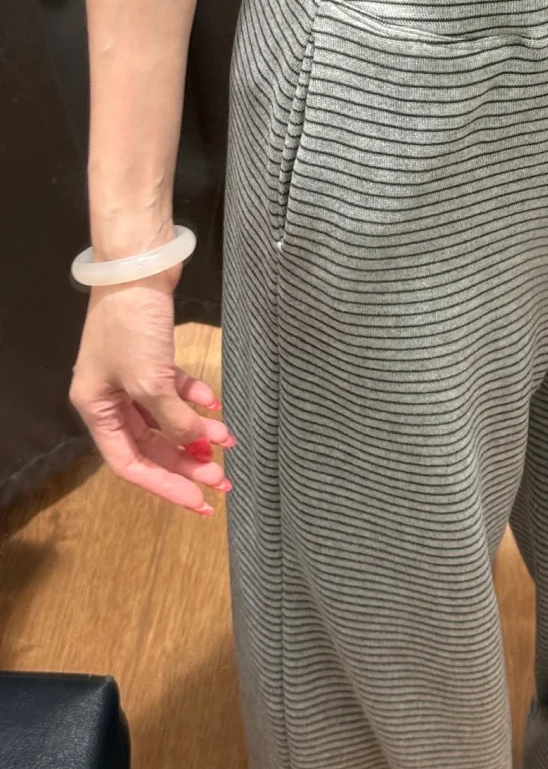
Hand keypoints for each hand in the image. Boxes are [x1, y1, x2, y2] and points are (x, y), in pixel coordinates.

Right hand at [69, 256, 234, 515]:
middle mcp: (110, 398)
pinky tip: (216, 405)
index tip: (197, 502)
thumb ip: (174, 419)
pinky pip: (174, 390)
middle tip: (222, 480)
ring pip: (166, 418)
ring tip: (229, 442)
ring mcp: (131, 376)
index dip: (164, 485)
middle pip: (151, 444)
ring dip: (196, 431)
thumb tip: (196, 446)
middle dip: (186, 462)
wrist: (138, 267)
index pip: (130, 463)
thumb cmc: (132, 326)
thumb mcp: (151, 381)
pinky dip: (195, 398)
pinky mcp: (150, 356)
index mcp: (96, 409)